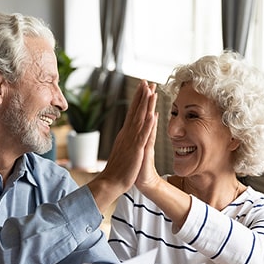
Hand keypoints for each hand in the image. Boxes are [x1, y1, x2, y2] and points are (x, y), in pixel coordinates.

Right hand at [87, 81, 156, 213]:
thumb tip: (128, 132)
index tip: (143, 87)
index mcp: (125, 134)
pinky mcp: (135, 150)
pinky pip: (143, 135)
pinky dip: (147, 124)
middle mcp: (127, 134)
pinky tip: (152, 114)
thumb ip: (127, 141)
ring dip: (145, 105)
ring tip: (151, 91)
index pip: (132, 113)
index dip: (138, 100)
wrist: (111, 182)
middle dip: (142, 96)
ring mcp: (131, 141)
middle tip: (146, 81)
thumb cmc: (118, 170)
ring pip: (139, 119)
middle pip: (135, 111)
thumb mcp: (124, 151)